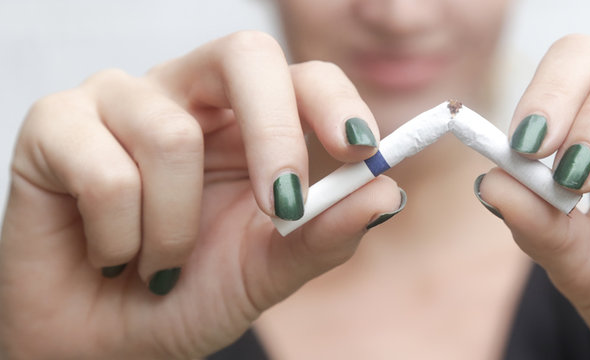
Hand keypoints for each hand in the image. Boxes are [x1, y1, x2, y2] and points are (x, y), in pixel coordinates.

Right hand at [0, 31, 402, 358]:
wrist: (105, 343)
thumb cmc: (187, 295)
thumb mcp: (267, 271)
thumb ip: (325, 234)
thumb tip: (387, 192)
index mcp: (250, 123)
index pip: (303, 76)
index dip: (335, 101)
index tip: (361, 149)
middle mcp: (190, 96)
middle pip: (245, 55)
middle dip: (273, 134)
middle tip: (280, 207)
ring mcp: (121, 102)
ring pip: (170, 135)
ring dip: (175, 230)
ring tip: (159, 263)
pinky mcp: (55, 124)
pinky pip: (105, 171)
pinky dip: (120, 237)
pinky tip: (110, 252)